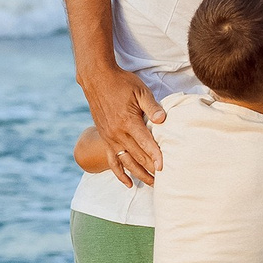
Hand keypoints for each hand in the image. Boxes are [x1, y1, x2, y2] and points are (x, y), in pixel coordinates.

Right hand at [82, 62, 164, 186]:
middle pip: (137, 156)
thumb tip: (163, 119)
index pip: (145, 143)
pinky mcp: (105, 138)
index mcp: (128, 121)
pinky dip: (119, 173)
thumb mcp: (140, 90)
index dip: (155, 155)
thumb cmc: (122, 83)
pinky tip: (128, 183)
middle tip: (165, 180)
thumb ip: (152, 107)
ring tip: (151, 183)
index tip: (164, 167)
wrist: (97, 79)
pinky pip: (112, 160)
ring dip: (138, 174)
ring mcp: (110, 137)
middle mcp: (118, 133)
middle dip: (151, 169)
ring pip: (126, 162)